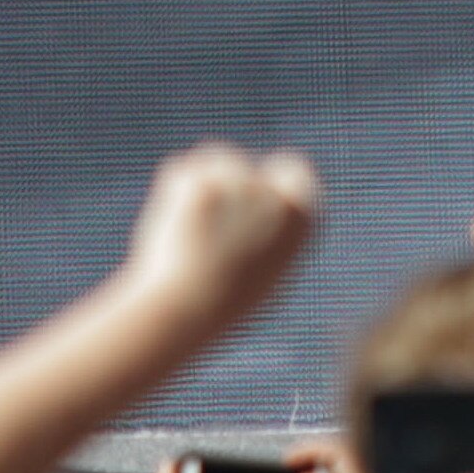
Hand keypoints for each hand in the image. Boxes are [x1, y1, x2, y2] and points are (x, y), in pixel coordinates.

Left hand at [120, 142, 321, 322]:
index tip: (251, 190)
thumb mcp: (265, 269)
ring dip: (200, 184)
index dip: (270, 180)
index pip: (293, 172)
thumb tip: (265, 209)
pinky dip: (174, 194)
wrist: (186, 310)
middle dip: (225, 180)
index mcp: (300, 218)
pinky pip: (181, 173)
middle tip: (204, 213)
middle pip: (244, 167)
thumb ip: (271, 231)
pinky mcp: (202, 181)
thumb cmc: (224, 302)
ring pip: (212, 163)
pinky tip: (173, 228)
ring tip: (188, 235)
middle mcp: (276, 194)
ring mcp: (239, 183)